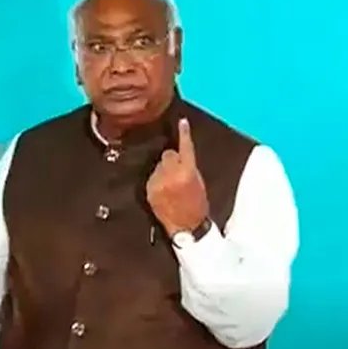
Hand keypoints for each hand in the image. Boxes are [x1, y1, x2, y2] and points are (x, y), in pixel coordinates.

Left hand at [145, 118, 208, 235]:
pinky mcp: (149, 190)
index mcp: (187, 172)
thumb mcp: (198, 182)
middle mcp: (171, 175)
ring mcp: (158, 182)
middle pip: (167, 155)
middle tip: (177, 172)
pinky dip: (156, 181)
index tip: (182, 122)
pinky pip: (152, 177)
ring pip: (158, 166)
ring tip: (170, 187)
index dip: (184, 134)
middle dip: (171, 160)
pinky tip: (163, 193)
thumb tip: (180, 154)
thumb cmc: (197, 205)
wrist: (186, 227)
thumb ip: (189, 166)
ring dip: (163, 172)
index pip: (185, 148)